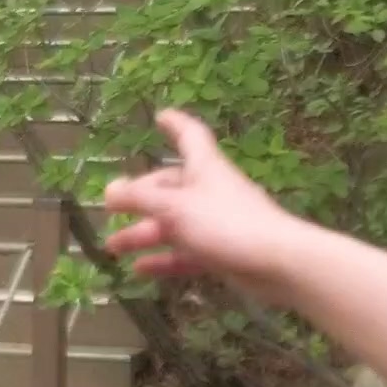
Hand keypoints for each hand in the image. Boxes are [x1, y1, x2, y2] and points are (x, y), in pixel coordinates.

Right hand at [99, 108, 306, 300]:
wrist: (277, 262)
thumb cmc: (226, 224)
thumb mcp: (175, 208)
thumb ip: (140, 199)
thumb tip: (109, 190)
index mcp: (204, 168)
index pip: (189, 135)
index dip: (175, 124)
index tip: (160, 116)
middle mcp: (210, 190)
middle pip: (171, 187)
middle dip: (140, 198)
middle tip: (109, 211)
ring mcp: (217, 223)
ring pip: (174, 224)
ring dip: (144, 234)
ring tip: (113, 247)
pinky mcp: (222, 252)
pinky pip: (186, 252)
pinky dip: (163, 259)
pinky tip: (139, 270)